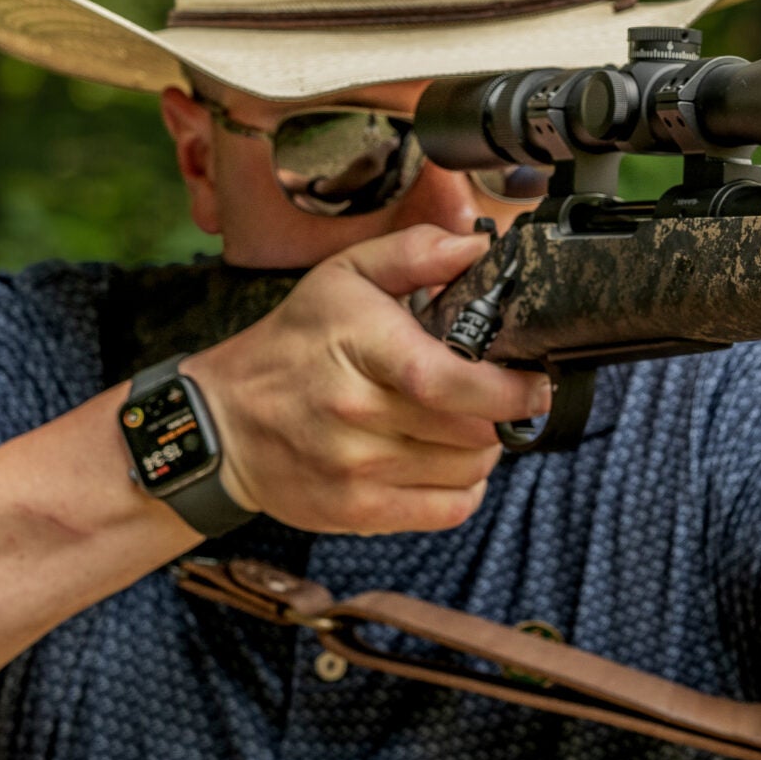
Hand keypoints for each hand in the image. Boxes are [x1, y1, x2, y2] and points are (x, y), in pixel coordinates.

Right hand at [182, 225, 551, 532]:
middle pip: (473, 431)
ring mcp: (357, 470)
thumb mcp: (342, 277)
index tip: (536, 381)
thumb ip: (412, 253)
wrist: (224, 422)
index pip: (449, 381)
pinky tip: (443, 461)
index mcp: (361, 348)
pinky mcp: (357, 512)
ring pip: (469, 471)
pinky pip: (447, 511)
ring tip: (461, 424)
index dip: (508, 389)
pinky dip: (463, 488)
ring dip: (482, 449)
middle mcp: (358, 413)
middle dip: (500, 414)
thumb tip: (476, 247)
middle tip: (490, 395)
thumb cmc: (292, 344)